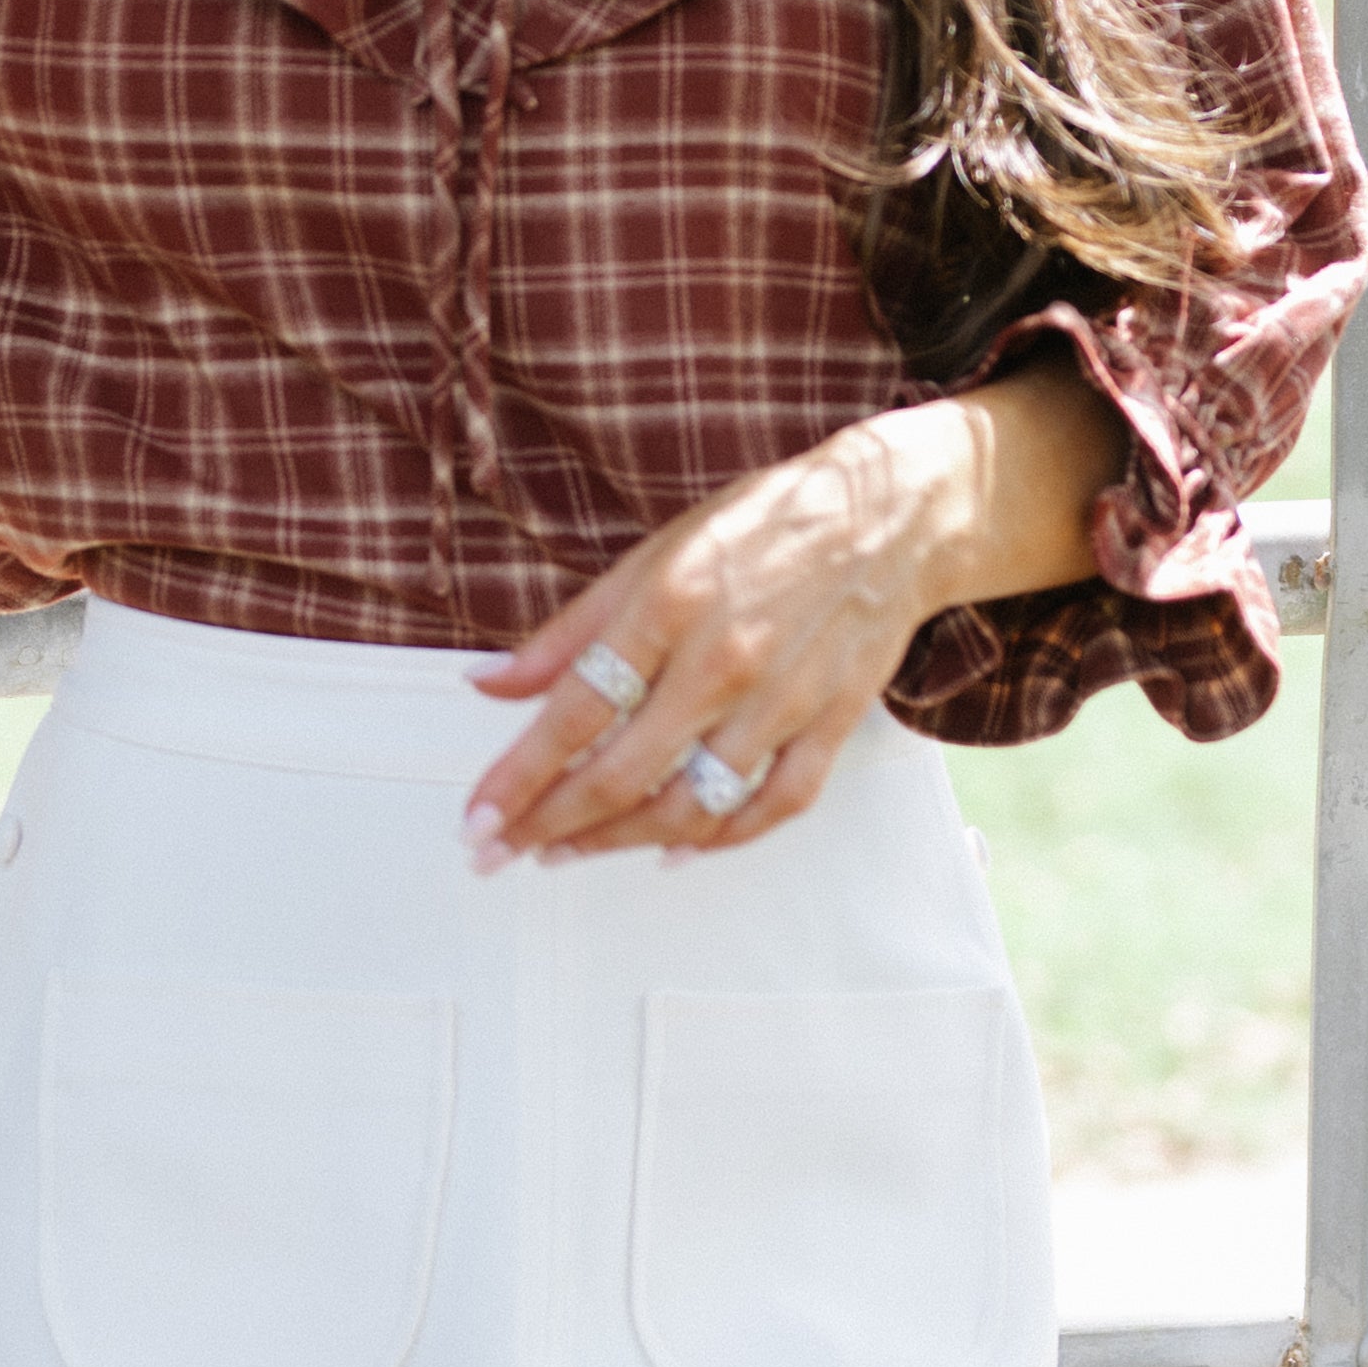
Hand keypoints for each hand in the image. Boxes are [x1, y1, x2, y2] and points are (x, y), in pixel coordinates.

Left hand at [462, 364, 1123, 862]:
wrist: (890, 514)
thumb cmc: (762, 527)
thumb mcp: (653, 554)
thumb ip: (571, 630)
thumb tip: (492, 683)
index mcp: (670, 602)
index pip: (575, 711)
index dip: (518, 776)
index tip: (477, 819)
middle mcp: (725, 657)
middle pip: (623, 772)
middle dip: (550, 824)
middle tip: (502, 852)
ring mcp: (784, 698)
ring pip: (692, 804)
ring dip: (619, 841)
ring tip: (567, 852)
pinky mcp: (832, 723)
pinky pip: (773, 806)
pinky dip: (721, 841)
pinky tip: (674, 852)